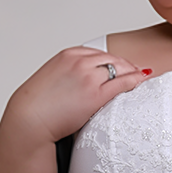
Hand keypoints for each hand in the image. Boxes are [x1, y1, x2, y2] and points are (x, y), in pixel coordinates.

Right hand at [4, 45, 150, 146]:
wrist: (30, 119)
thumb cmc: (38, 106)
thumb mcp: (52, 80)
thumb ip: (67, 75)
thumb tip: (76, 84)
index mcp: (67, 55)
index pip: (97, 53)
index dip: (112, 60)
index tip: (120, 65)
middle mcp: (79, 61)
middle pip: (111, 58)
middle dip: (125, 65)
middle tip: (136, 71)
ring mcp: (88, 76)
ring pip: (119, 68)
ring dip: (132, 71)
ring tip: (141, 76)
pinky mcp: (95, 94)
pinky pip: (122, 83)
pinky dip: (134, 80)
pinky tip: (142, 80)